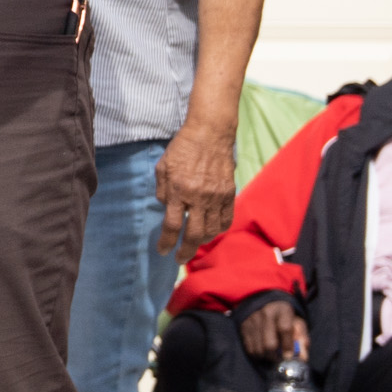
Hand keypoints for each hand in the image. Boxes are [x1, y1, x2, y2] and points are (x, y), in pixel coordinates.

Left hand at [154, 125, 236, 255]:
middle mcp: (198, 197)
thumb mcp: (162, 167)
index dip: (167, 242)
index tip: (162, 251)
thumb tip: (166, 209)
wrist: (210, 133)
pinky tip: (212, 232)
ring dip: (202, 242)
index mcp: (178, 191)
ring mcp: (216, 196)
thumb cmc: (182, 148)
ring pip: (212, 230)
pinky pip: (226, 219)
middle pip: (194, 234)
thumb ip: (162, 191)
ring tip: (194, 244)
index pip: (172, 225)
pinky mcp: (229, 193)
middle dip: (185, 251)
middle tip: (179, 259)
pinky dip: (219, 230)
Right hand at [239, 297, 307, 362]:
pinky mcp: (243, 327)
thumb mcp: (298, 323)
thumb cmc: (285, 317)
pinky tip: (263, 351)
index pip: (284, 329)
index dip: (288, 346)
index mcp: (282, 310)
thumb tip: (302, 358)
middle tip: (280, 359)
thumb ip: (302, 339)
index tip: (289, 356)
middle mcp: (265, 314)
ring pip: (258, 349)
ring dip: (266, 357)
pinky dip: (257, 355)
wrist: (264, 302)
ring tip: (272, 355)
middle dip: (276, 356)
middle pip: (269, 343)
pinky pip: (249, 349)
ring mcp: (252, 320)